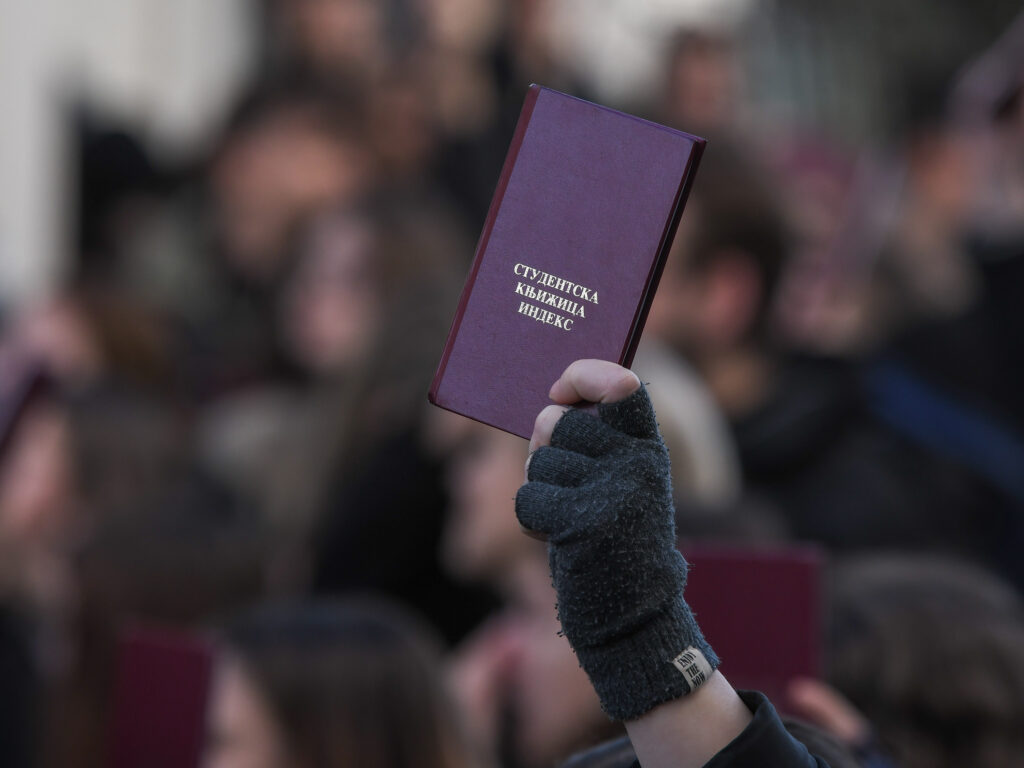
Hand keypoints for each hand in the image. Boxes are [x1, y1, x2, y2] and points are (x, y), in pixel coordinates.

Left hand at [515, 359, 717, 720]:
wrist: (633, 617)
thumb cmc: (612, 540)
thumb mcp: (613, 483)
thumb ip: (588, 442)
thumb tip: (549, 410)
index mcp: (647, 447)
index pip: (622, 387)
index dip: (584, 376)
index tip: (561, 388)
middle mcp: (637, 464)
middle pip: (556, 422)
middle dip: (543, 449)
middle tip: (564, 482)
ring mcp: (614, 493)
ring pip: (538, 462)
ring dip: (540, 491)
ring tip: (570, 519)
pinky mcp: (585, 524)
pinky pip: (527, 499)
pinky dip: (532, 522)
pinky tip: (559, 540)